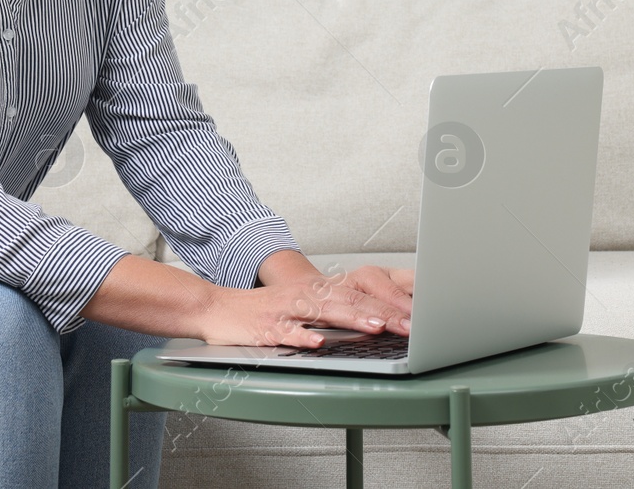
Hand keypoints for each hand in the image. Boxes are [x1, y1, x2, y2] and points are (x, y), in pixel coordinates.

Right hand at [194, 254, 413, 346]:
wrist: (216, 308)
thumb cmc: (262, 312)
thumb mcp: (302, 308)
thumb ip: (334, 313)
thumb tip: (373, 322)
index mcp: (316, 291)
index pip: (360, 296)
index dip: (389, 306)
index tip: (417, 319)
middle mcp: (304, 296)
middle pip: (350, 302)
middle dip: (383, 314)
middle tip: (410, 326)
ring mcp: (285, 309)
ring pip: (324, 312)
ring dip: (352, 319)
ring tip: (376, 328)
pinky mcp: (265, 326)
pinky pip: (286, 331)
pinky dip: (302, 336)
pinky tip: (317, 342)